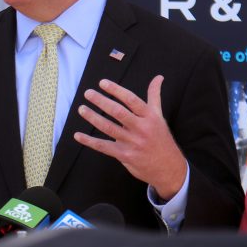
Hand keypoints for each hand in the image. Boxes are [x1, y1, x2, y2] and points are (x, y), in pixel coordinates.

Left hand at [73, 75, 186, 199]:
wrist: (169, 169)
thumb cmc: (161, 138)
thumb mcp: (159, 117)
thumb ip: (154, 96)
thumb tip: (158, 77)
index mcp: (150, 117)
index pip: (131, 100)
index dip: (116, 90)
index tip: (102, 83)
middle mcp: (142, 129)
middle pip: (118, 112)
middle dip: (101, 102)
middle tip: (88, 93)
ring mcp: (133, 143)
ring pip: (109, 128)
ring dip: (93, 118)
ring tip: (81, 109)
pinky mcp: (125, 155)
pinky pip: (104, 147)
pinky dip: (89, 141)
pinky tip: (77, 135)